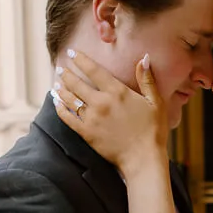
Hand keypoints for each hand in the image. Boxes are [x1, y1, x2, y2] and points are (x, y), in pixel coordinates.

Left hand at [52, 51, 167, 177]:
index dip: (80, 59)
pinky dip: (60, 108)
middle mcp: (101, 102)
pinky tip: (56, 103)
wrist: (143, 159)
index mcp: (117, 92)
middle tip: (60, 68)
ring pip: (70, 99)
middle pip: (77, 83)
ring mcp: (92, 118)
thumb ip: (147, 79)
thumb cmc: (153, 131)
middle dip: (66, 74)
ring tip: (56, 83)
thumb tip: (144, 58)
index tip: (71, 53)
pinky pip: (68, 118)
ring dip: (61, 89)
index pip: (93, 70)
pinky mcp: (86, 133)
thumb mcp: (156, 102)